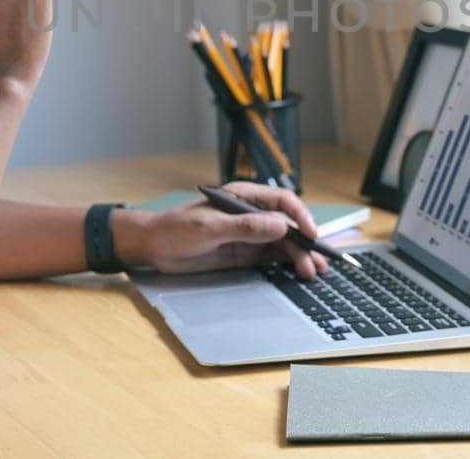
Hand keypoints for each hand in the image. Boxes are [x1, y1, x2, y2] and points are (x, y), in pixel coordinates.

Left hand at [115, 182, 331, 279]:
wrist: (153, 247)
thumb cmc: (176, 229)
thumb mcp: (210, 228)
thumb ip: (245, 227)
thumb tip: (280, 226)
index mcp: (243, 197)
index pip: (281, 201)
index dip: (300, 216)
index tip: (309, 234)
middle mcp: (251, 213)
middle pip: (286, 225)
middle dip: (304, 243)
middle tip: (316, 264)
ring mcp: (249, 234)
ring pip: (282, 243)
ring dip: (299, 256)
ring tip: (312, 272)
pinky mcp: (244, 253)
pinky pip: (271, 257)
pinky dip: (287, 264)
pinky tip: (298, 272)